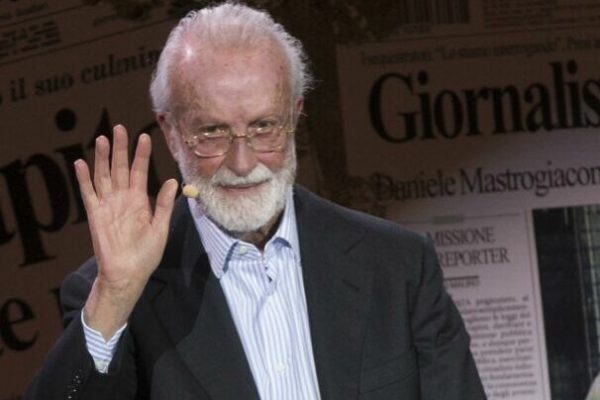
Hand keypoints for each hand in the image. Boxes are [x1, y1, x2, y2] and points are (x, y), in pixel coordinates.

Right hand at [74, 125, 177, 338]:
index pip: (140, 171)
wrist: (127, 274)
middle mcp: (123, 198)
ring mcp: (107, 205)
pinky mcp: (95, 214)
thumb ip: (164, 205)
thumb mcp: (160, 228)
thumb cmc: (146, 254)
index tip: (144, 136)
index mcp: (140, 200)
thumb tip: (173, 182)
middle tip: (119, 128)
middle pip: (120, 168)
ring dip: (102, 158)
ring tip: (102, 139)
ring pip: (103, 175)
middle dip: (120, 148)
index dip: (142, 154)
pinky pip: (88, 193)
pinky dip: (83, 178)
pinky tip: (80, 163)